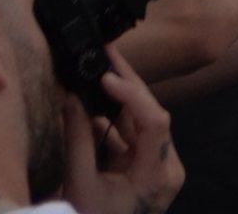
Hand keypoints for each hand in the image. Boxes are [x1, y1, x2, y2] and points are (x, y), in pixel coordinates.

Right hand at [62, 61, 183, 213]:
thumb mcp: (80, 184)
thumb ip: (77, 139)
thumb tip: (71, 97)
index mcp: (156, 175)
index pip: (155, 121)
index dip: (133, 94)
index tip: (107, 76)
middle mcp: (166, 168)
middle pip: (151, 115)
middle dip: (127, 84)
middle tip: (106, 54)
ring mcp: (158, 167)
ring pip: (141, 123)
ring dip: (119, 98)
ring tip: (100, 68)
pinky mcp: (145, 168)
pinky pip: (132, 137)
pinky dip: (113, 120)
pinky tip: (95, 101)